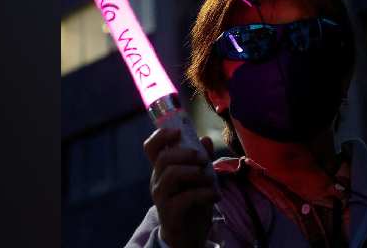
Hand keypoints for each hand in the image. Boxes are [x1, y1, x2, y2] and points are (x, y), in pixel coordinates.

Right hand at [144, 129, 218, 247]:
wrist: (189, 234)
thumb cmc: (192, 201)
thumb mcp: (199, 177)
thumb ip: (202, 158)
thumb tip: (205, 139)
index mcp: (163, 169)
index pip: (151, 147)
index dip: (161, 135)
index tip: (178, 131)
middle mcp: (158, 180)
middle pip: (164, 158)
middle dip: (186, 153)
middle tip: (203, 159)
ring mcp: (161, 197)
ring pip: (171, 174)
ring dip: (195, 172)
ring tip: (209, 178)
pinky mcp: (170, 212)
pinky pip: (185, 197)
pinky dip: (204, 193)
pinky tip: (215, 196)